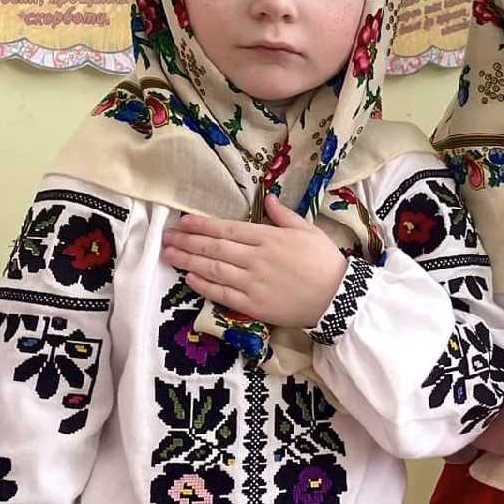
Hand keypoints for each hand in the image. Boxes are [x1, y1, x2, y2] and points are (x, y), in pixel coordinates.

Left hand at [163, 195, 348, 329]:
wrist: (337, 298)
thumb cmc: (324, 261)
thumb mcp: (308, 230)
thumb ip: (284, 215)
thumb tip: (267, 198)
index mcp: (268, 237)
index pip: (227, 229)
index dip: (202, 225)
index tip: (183, 222)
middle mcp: (256, 258)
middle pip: (214, 247)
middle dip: (187, 241)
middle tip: (166, 238)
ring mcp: (253, 282)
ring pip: (213, 269)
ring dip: (188, 261)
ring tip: (169, 255)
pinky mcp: (254, 305)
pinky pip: (223, 293)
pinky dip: (204, 285)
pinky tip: (190, 278)